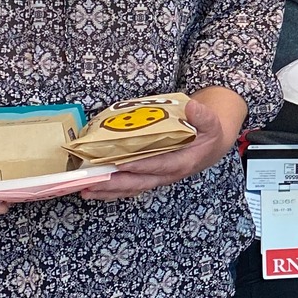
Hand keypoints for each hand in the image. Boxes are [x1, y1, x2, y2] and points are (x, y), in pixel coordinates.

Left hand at [79, 94, 240, 200]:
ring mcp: (156, 177)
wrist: (210, 148)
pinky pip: (129, 186)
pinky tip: (94, 189)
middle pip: (139, 183)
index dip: (140, 166)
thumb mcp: (212, 123)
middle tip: (94, 182)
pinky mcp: (148, 176)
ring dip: (108, 190)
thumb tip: (192, 107)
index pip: (159, 166)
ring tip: (86, 190)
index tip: (121, 164)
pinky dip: (111, 190)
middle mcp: (167, 175)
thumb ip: (203, 116)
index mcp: (183, 162)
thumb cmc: (208, 135)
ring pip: (131, 188)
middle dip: (115, 183)